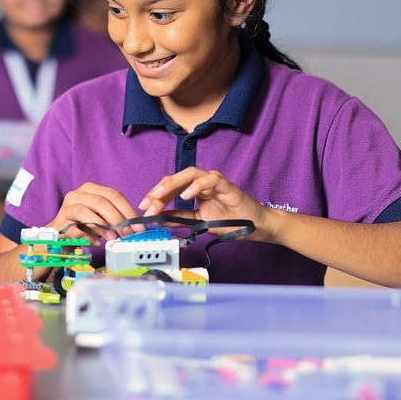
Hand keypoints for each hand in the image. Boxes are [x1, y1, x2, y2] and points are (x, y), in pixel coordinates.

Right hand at [48, 182, 143, 244]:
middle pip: (101, 201)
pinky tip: (95, 243)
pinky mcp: (59, 222)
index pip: (113, 195)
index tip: (139, 225)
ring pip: (86, 211)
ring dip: (103, 226)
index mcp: (91, 189)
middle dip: (117, 218)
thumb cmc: (82, 227)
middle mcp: (77, 194)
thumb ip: (115, 219)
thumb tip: (135, 227)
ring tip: (113, 238)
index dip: (128, 210)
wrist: (59, 238)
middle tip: (128, 233)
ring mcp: (67, 207)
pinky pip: (75, 228)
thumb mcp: (101, 219)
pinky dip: (87, 236)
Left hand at [138, 167, 271, 240]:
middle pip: (176, 178)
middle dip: (159, 190)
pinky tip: (186, 195)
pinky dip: (196, 185)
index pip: (170, 187)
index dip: (155, 195)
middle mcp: (202, 183)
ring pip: (190, 173)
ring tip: (160, 196)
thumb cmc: (231, 222)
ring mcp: (215, 182)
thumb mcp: (199, 222)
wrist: (257, 227)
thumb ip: (180, 218)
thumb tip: (157, 219)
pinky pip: (211, 179)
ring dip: (173, 184)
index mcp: (195, 190)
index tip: (143, 207)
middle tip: (147, 203)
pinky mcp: (228, 185)